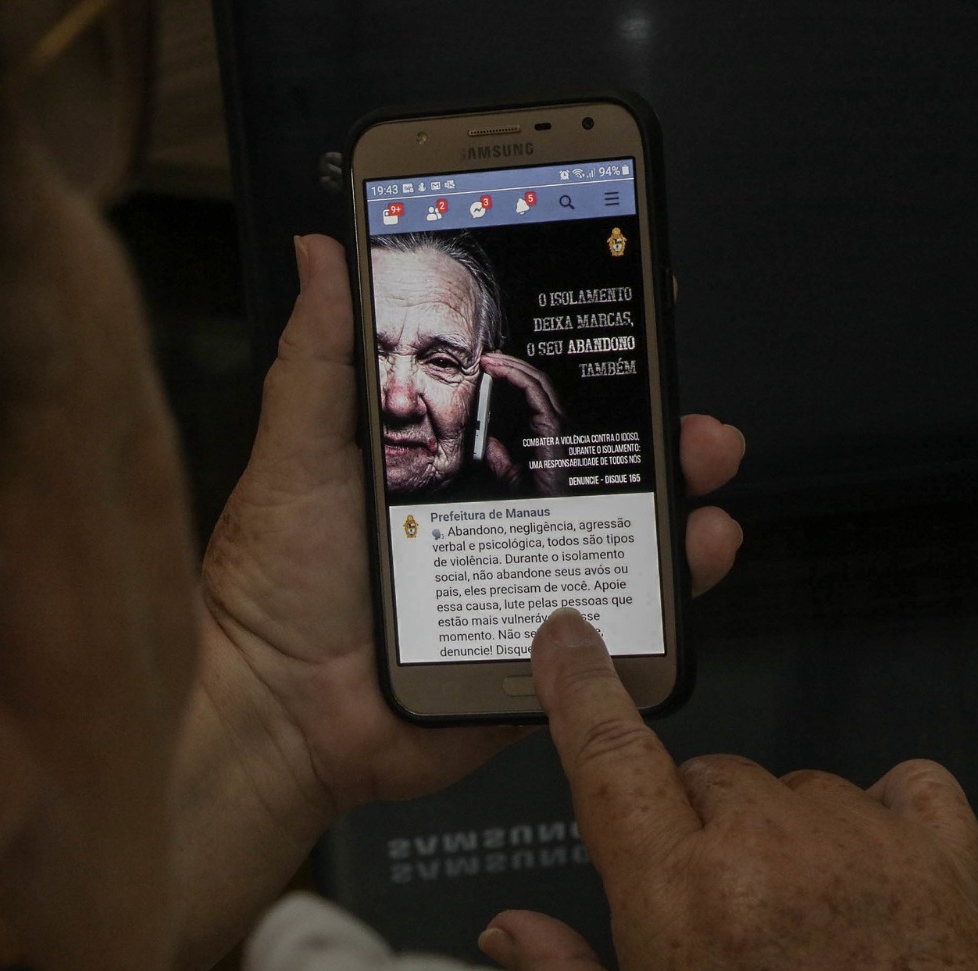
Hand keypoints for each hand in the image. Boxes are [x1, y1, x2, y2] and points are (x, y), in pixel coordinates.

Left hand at [199, 235, 746, 811]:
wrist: (277, 713)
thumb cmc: (273, 583)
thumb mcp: (296, 453)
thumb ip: (319, 355)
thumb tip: (322, 249)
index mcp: (441, 463)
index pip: (525, 390)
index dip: (579, 344)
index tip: (627, 287)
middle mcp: (492, 517)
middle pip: (593, 456)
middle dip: (653, 413)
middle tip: (678, 386)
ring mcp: (525, 582)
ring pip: (624, 529)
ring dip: (681, 488)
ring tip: (704, 459)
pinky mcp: (545, 652)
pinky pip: (623, 619)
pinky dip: (674, 586)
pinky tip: (698, 549)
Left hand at [477, 351, 566, 494]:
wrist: (546, 514)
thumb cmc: (534, 498)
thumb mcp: (508, 474)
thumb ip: (499, 456)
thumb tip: (485, 440)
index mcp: (546, 431)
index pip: (532, 393)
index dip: (512, 376)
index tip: (489, 369)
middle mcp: (555, 423)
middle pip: (536, 381)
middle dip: (511, 365)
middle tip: (487, 357)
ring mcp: (556, 423)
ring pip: (537, 381)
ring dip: (512, 366)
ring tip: (490, 360)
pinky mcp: (552, 427)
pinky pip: (535, 393)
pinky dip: (516, 377)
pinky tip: (499, 372)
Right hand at [478, 609, 977, 970]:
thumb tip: (510, 932)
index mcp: (679, 895)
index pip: (612, 756)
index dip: (582, 687)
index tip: (568, 640)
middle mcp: (768, 855)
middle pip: (710, 772)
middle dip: (700, 824)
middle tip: (716, 907)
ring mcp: (859, 850)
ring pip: (799, 783)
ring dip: (787, 829)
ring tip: (799, 918)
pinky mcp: (943, 865)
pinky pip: (912, 785)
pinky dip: (888, 809)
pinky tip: (870, 861)